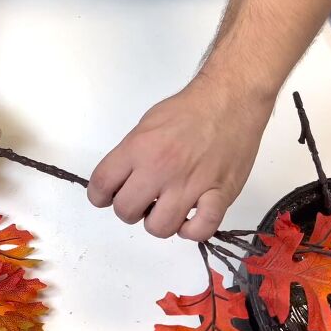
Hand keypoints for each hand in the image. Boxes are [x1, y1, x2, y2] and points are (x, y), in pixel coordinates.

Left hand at [87, 75, 274, 240]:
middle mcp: (161, 168)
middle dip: (130, 210)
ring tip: (168, 209)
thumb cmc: (189, 110)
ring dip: (160, 222)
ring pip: (159, 228)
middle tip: (143, 201)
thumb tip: (120, 180)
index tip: (107, 197)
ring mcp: (191, 184)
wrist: (230, 99)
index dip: (100, 196)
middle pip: (126, 211)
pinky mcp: (219, 194)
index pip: (102, 185)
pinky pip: (200, 230)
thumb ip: (131, 154)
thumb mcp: (147, 124)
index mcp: (139, 148)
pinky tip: (191, 219)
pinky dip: (192, 231)